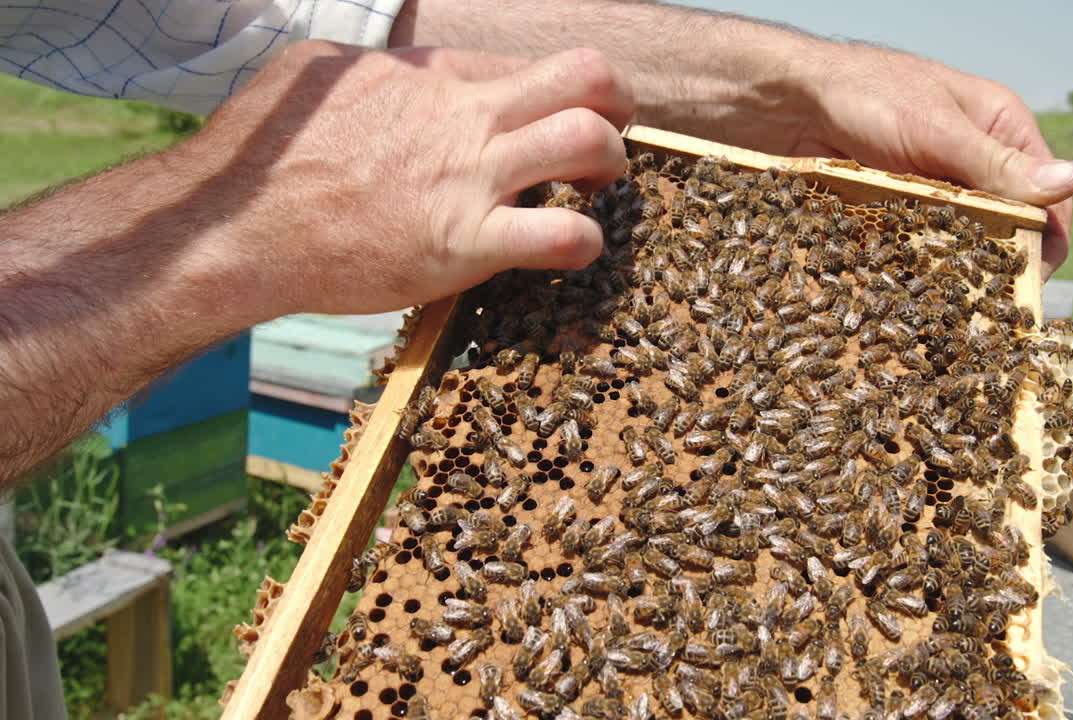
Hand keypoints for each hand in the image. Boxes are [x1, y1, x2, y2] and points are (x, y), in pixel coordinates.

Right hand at [189, 41, 633, 316]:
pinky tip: (571, 249)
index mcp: (433, 76)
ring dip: (612, 166)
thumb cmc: (265, 154)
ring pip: (590, 141)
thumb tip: (408, 70)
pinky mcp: (464, 243)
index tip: (550, 121)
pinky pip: (560, 236)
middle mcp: (464, 117)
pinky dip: (584, 244)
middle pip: (587, 75)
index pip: (529, 65)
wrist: (236, 227)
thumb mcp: (321, 74)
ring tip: (594, 192)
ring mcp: (469, 178)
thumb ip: (381, 70)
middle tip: (606, 138)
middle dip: (617, 104)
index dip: (552, 93)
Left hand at [794, 45, 1072, 278]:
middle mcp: (976, 160)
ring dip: (962, 271)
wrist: (788, 100)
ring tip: (952, 305)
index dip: (1048, 240)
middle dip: (1003, 263)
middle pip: (1010, 224)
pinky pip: (923, 244)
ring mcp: (937, 186)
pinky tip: (915, 288)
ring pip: (966, 240)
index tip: (1029, 282)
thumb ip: (995, 163)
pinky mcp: (900, 206)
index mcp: (1001, 129)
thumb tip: (1072, 181)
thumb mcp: (934, 129)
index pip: (1047, 194)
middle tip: (986, 304)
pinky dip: (923, 265)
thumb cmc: (865, 93)